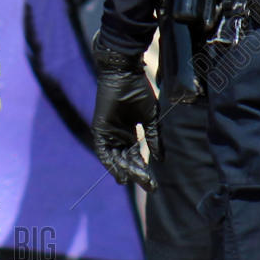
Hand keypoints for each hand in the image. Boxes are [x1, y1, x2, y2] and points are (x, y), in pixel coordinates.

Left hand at [90, 36, 159, 193]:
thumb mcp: (150, 118)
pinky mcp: (100, 130)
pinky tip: (119, 173)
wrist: (125, 74)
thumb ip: (154, 138)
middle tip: (149, 185)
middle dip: (137, 173)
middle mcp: (118, 136)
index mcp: (129, 133)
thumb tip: (160, 159)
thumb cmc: (138, 91)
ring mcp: (108, 133)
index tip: (153, 183)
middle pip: (126, 160)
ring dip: (125, 171)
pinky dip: (110, 163)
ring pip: (116, 159)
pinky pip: (103, 151)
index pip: (136, 156)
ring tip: (136, 182)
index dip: (144, 169)